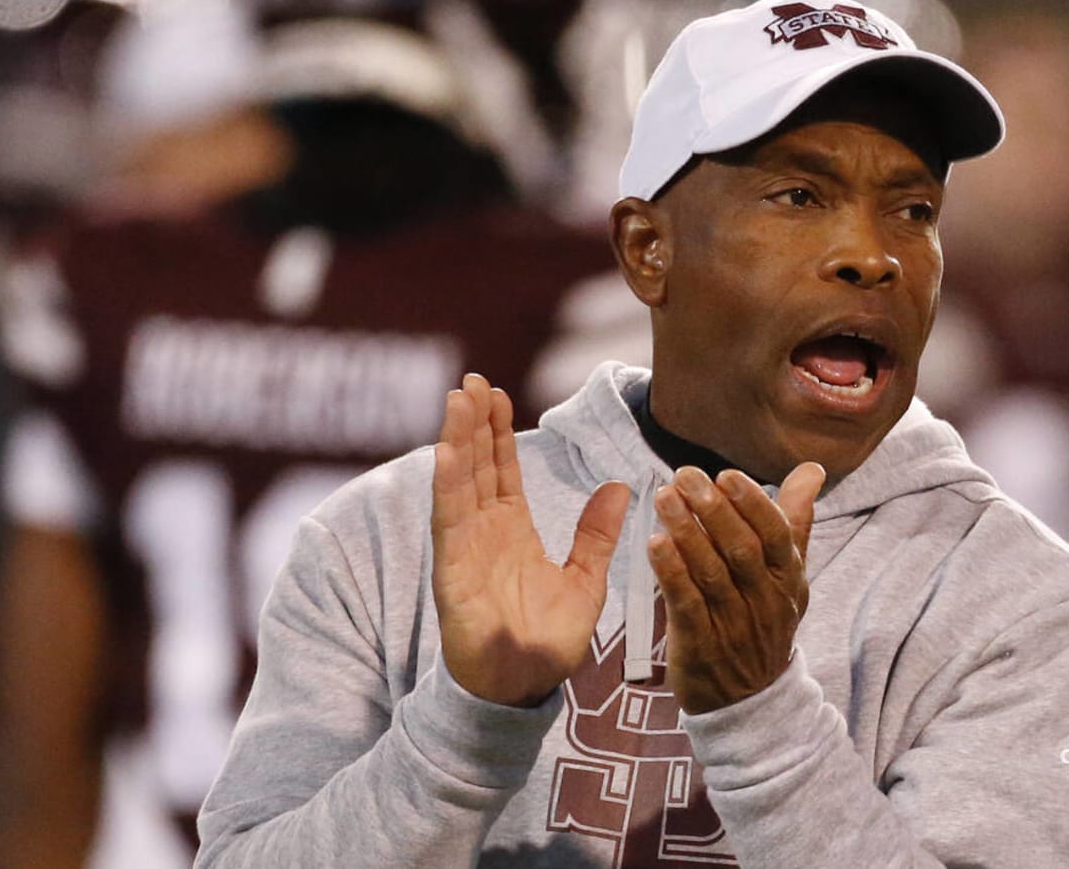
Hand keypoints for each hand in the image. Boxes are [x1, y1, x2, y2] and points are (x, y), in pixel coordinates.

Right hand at [431, 374, 630, 706]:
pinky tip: (447, 450)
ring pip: (460, 483)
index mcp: (512, 532)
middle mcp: (484, 533)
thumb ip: (597, 535)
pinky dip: (448, 483)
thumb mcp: (585, 581)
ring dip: (458, 440)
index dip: (498, 433)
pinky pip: (449, 519)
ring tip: (459, 398)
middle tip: (472, 380)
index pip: (502, 471)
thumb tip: (621, 487)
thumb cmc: (547, 643)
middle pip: (477, 466)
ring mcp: (466, 549)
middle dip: (474, 423)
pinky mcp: (453, 570)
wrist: (523, 690)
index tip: (496, 393)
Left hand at [648, 462, 825, 713]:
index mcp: (788, 580)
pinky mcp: (701, 646)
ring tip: (664, 499)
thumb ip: (795, 520)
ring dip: (687, 532)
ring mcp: (734, 626)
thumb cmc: (765, 622)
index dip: (752, 503)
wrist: (751, 700)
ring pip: (712, 573)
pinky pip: (686, 605)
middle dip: (712, 509)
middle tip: (684, 476)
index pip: (776, 535)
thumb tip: (812, 470)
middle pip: (742, 549)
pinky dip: (671, 573)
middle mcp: (765, 601)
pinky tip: (654, 544)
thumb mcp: (788, 576)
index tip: (726, 475)